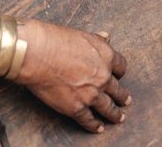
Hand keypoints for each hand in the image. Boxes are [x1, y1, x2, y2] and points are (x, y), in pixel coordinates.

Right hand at [15, 19, 129, 132]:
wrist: (36, 53)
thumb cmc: (54, 39)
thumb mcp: (79, 34)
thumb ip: (95, 40)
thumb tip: (106, 37)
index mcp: (105, 55)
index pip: (121, 66)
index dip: (119, 72)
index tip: (118, 76)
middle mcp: (102, 76)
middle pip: (117, 90)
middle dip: (122, 96)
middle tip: (125, 100)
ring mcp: (91, 94)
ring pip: (108, 108)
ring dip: (115, 114)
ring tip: (119, 117)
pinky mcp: (76, 108)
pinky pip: (89, 120)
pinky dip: (95, 126)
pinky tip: (98, 127)